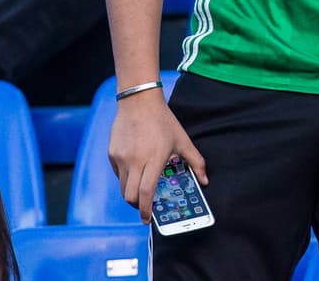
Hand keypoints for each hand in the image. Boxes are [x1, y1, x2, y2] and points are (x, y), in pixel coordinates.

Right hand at [108, 91, 206, 223]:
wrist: (138, 101)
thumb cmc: (163, 121)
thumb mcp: (182, 140)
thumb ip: (195, 161)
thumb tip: (205, 180)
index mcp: (153, 159)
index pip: (146, 192)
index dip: (145, 209)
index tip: (148, 218)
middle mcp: (134, 160)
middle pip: (129, 196)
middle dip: (136, 206)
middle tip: (144, 206)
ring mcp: (121, 157)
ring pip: (122, 186)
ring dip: (131, 193)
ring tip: (141, 189)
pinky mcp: (112, 153)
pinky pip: (117, 173)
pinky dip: (125, 178)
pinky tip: (135, 169)